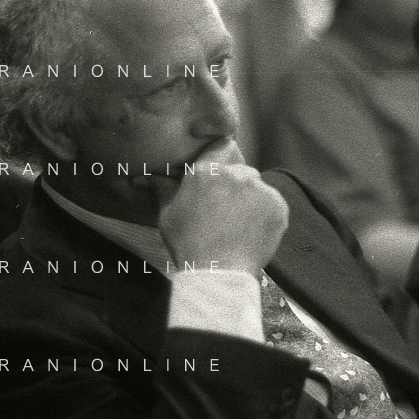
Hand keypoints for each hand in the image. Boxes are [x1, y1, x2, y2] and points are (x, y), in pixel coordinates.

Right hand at [156, 139, 288, 274]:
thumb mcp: (169, 214)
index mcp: (208, 170)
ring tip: (237, 226)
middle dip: (235, 185)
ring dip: (251, 200)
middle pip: (241, 169)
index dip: (222, 157)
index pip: (223, 145)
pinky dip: (265, 215)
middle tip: (224, 210)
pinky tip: (251, 232)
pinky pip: (273, 204)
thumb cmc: (189, 244)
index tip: (219, 174)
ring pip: (258, 187)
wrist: (219, 273)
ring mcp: (261, 190)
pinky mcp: (278, 207)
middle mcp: (237, 174)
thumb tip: (140, 177)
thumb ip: (162, 188)